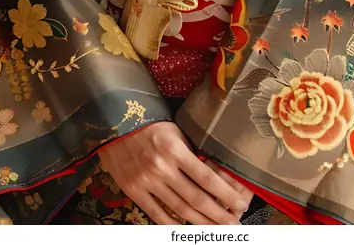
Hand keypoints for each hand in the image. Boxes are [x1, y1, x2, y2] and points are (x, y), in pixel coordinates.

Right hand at [98, 121, 250, 224]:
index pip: (206, 178)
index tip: (240, 204)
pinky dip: (173, 226)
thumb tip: (213, 174)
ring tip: (218, 230)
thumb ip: (191, 152)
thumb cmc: (149, 125)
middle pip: (197, 198)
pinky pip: (157, 214)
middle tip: (235, 223)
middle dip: (219, 214)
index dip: (226, 194)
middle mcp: (162, 167)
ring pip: (180, 210)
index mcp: (175, 149)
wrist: (113, 123)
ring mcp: (147, 181)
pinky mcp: (133, 191)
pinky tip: (187, 230)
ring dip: (202, 223)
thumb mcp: (174, 131)